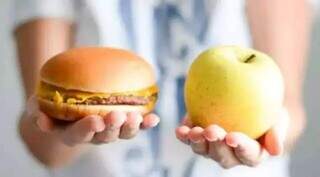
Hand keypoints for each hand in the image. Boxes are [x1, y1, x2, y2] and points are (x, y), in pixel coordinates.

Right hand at [26, 96, 159, 145]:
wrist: (70, 99)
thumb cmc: (53, 103)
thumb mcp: (39, 104)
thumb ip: (38, 111)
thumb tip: (42, 120)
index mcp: (72, 133)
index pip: (78, 135)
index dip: (87, 130)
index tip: (94, 121)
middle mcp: (93, 135)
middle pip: (104, 136)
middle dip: (112, 127)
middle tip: (117, 116)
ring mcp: (110, 130)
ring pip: (122, 133)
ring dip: (131, 127)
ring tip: (137, 117)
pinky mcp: (123, 122)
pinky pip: (136, 125)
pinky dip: (146, 124)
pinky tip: (154, 119)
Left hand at [175, 108, 288, 168]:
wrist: (245, 95)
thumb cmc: (265, 108)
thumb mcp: (278, 116)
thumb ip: (276, 131)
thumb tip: (276, 151)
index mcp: (252, 153)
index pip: (248, 155)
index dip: (240, 148)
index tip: (232, 137)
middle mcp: (231, 154)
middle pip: (223, 156)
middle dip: (216, 145)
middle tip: (211, 131)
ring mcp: (212, 147)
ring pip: (203, 151)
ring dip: (197, 142)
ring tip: (194, 131)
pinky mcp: (198, 136)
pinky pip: (188, 139)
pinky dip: (184, 135)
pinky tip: (181, 128)